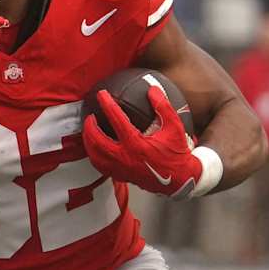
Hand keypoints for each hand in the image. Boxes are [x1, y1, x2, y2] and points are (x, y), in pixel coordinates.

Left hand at [82, 85, 204, 199]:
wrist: (179, 179)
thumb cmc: (176, 153)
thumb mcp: (174, 126)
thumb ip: (163, 106)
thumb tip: (153, 89)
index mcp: (136, 144)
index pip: (116, 119)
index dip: (107, 104)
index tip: (101, 94)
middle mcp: (125, 157)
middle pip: (97, 140)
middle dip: (89, 126)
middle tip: (89, 116)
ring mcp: (121, 168)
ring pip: (95, 155)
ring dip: (89, 142)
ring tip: (88, 131)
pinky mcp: (121, 176)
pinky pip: (101, 166)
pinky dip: (94, 156)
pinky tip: (95, 149)